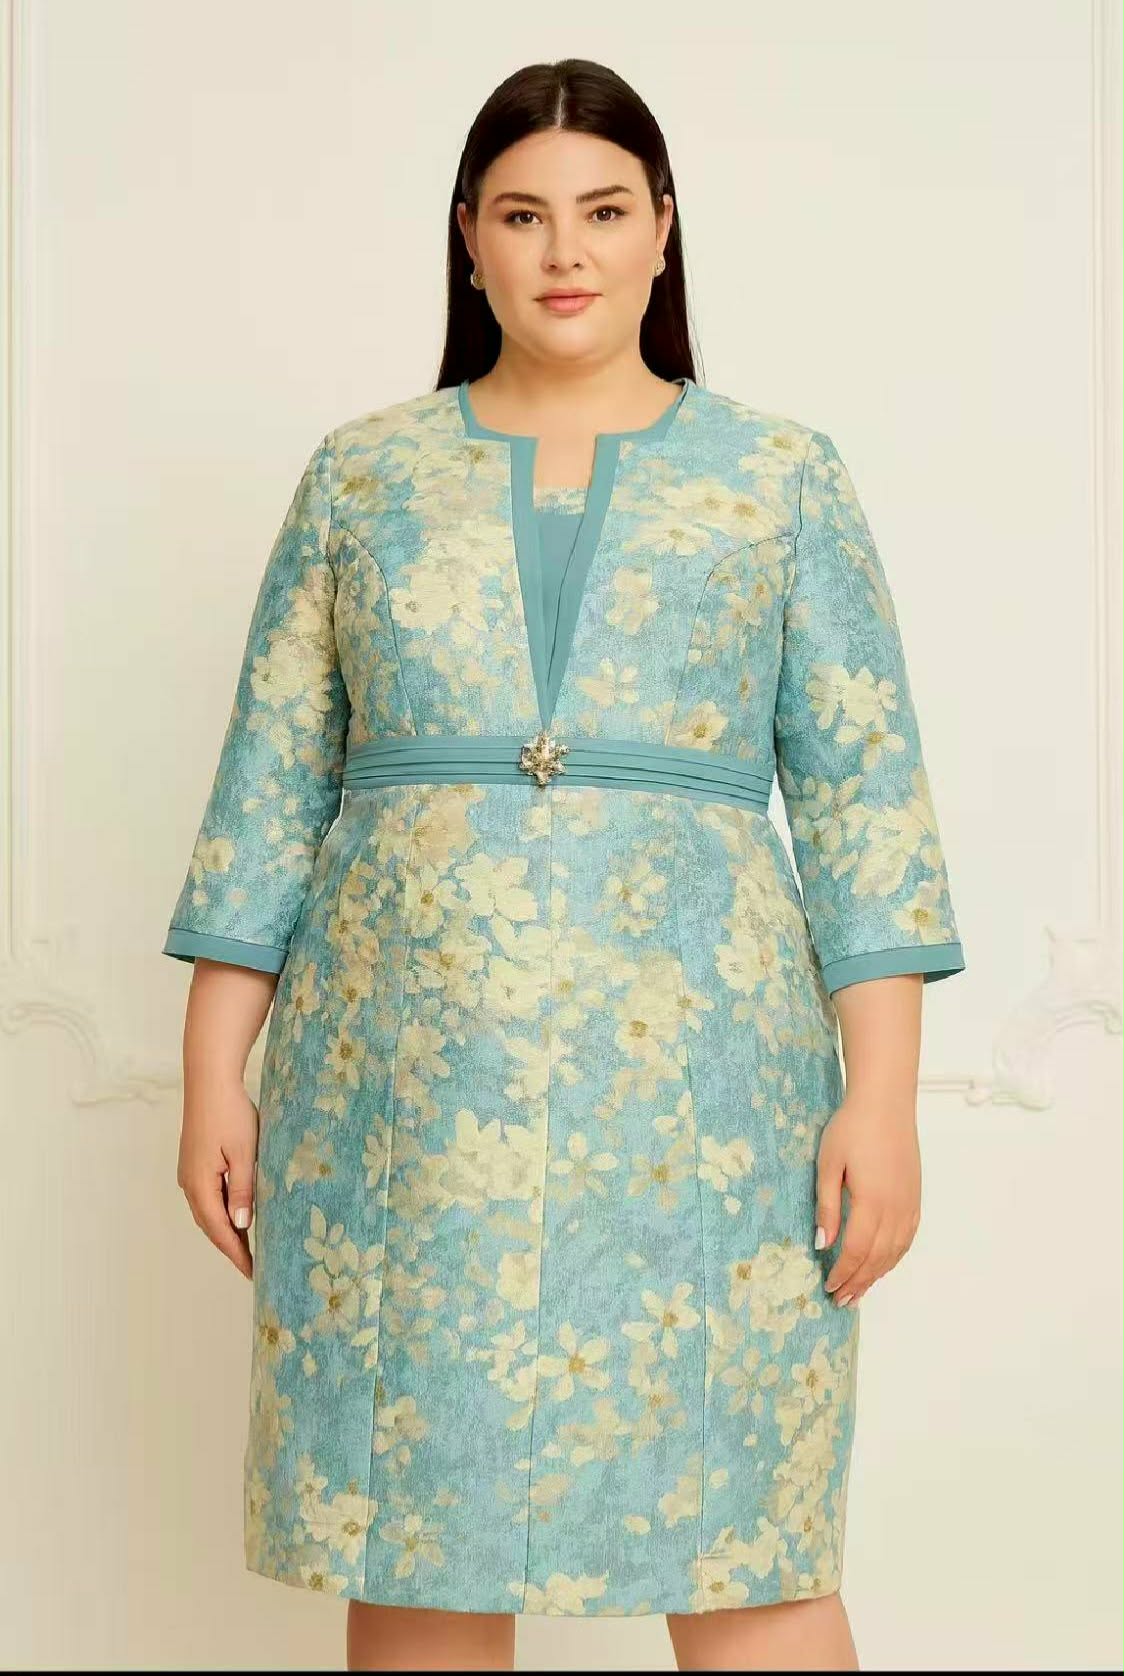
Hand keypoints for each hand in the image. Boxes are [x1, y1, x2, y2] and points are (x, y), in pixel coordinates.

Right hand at [176, 1073, 259, 1278]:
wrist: (210, 1081)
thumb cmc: (230, 1113)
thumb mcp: (245, 1154)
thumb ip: (243, 1191)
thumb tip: (241, 1226)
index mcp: (200, 1184)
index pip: (219, 1229)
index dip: (236, 1252)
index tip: (252, 1272)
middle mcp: (189, 1183)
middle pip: (209, 1224)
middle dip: (230, 1246)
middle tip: (252, 1266)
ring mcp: (189, 1172)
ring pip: (207, 1211)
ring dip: (224, 1229)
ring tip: (247, 1245)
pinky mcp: (194, 1162)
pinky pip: (207, 1196)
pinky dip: (221, 1210)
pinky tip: (236, 1213)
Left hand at [815, 1089, 920, 1307]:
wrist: (886, 1103)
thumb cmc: (852, 1128)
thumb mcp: (828, 1164)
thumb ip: (827, 1206)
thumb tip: (823, 1243)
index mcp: (872, 1201)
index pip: (857, 1250)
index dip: (843, 1272)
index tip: (828, 1286)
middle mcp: (895, 1208)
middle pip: (877, 1258)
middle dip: (858, 1282)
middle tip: (842, 1300)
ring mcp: (909, 1204)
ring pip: (894, 1252)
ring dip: (877, 1275)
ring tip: (860, 1292)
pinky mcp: (915, 1197)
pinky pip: (906, 1238)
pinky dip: (893, 1258)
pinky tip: (882, 1264)